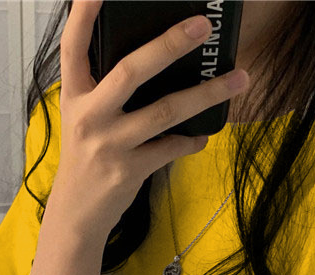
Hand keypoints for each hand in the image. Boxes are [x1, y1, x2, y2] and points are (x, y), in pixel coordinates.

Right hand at [56, 0, 250, 234]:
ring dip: (207, 93)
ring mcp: (110, 144)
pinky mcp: (129, 170)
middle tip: (203, 25)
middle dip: (169, 44)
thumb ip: (106, 90)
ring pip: (165, 111)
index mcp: (75, 95)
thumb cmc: (86, 158)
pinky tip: (203, 134)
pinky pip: (172, 148)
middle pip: (131, 71)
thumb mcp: (83, 118)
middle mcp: (89, 116)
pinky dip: (192, 140)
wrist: (75, 214)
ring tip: (240, 78)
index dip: (84, 12)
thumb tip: (155, 59)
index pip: (74, 45)